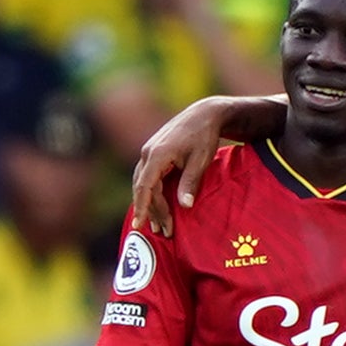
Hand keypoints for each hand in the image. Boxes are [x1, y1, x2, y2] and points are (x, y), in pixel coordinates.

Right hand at [128, 97, 251, 234]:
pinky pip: (146, 177)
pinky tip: (157, 207)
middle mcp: (147, 152)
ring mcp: (147, 152)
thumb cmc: (204, 136)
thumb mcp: (200, 159)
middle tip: (164, 231)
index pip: (145, 185)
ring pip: (142, 183)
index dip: (142, 206)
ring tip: (158, 226)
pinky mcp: (152, 153)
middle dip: (151, 211)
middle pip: (143, 188)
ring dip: (149, 204)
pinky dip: (150, 193)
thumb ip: (190, 182)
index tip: (140, 224)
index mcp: (157, 154)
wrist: (204, 114)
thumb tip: (184, 206)